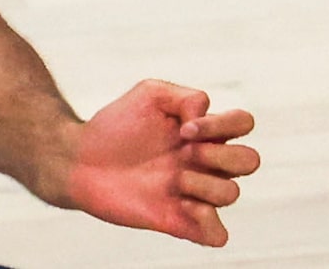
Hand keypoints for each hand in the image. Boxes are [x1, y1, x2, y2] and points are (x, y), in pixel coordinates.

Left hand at [63, 80, 259, 245]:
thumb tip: (205, 113)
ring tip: (173, 179)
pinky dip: (208, 222)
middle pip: (250, 160)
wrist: (78, 157)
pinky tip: (181, 204)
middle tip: (184, 152)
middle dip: (220, 155)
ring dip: (205, 183)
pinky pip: (218, 235)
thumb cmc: (116, 126)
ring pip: (232, 193)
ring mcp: (195, 193)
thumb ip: (185, 95)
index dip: (224, 124)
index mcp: (203, 133)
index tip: (184, 127)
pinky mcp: (180, 221)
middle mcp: (205, 163)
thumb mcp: (148, 94)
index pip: (243, 123)